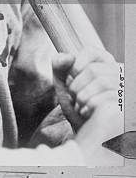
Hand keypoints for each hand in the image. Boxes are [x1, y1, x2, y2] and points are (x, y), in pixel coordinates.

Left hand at [52, 47, 122, 161]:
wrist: (88, 133)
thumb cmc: (77, 107)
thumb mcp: (64, 86)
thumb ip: (59, 68)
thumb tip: (64, 57)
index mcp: (104, 63)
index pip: (91, 52)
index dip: (76, 64)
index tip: (70, 77)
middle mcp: (118, 73)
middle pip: (94, 70)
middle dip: (76, 85)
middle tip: (73, 98)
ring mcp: (124, 89)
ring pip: (102, 81)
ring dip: (82, 96)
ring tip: (79, 105)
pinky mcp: (125, 105)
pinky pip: (109, 97)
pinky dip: (91, 105)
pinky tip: (86, 112)